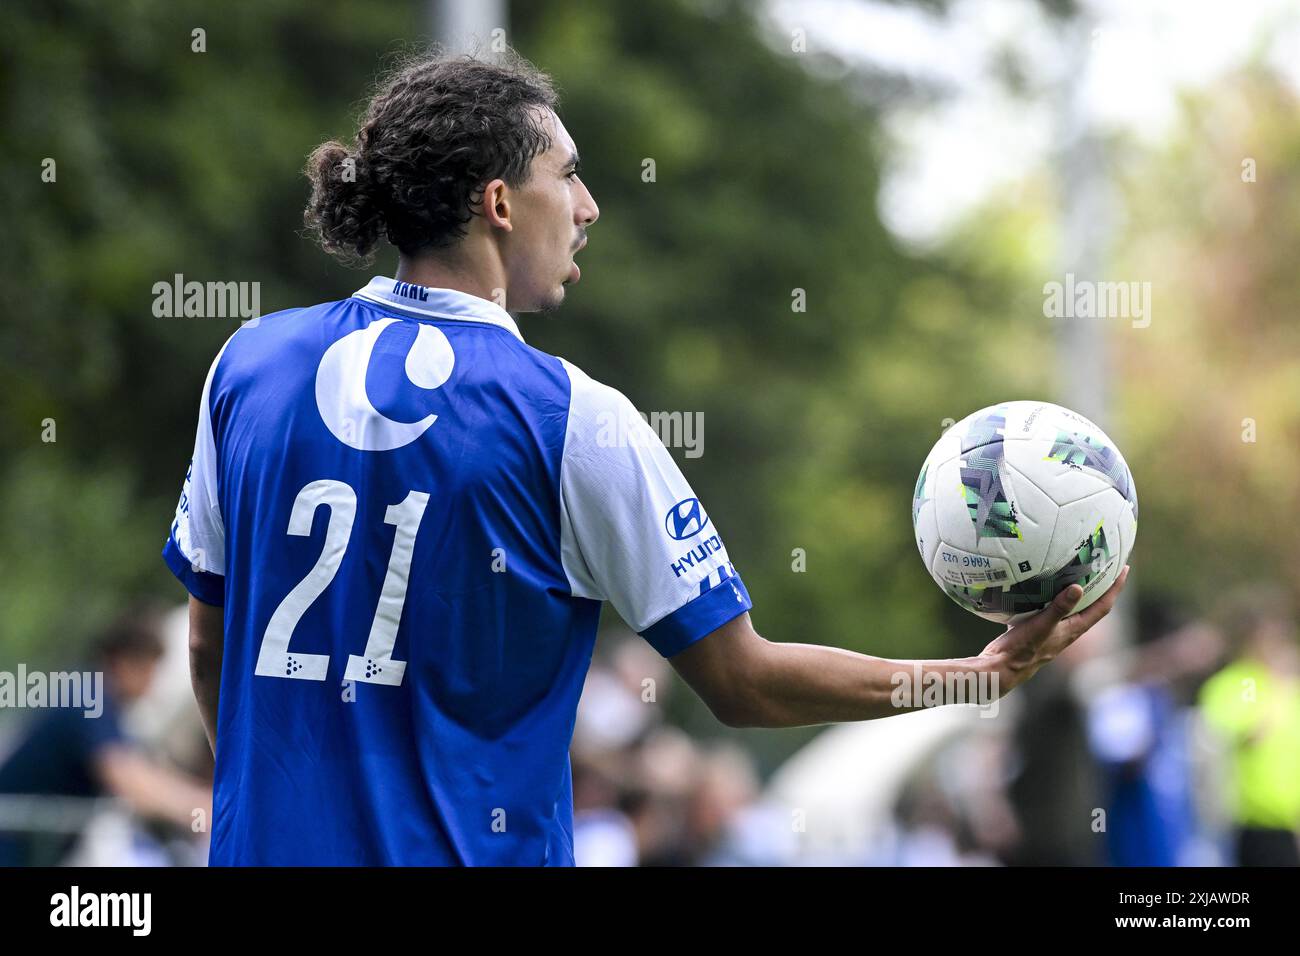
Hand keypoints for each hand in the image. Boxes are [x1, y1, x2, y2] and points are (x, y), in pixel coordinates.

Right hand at [979, 565, 1129, 696]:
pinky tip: (1047, 585)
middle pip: (1092, 606)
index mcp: (1074, 629)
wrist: (1002, 668)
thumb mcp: (1042, 625)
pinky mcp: (1039, 628)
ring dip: (1080, 590)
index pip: (1102, 607)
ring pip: (1073, 607)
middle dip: (1102, 586)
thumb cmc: (1023, 649)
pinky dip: (1057, 595)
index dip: (1114, 589)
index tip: (1123, 569)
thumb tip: (1078, 588)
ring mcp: (1054, 630)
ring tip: (1082, 571)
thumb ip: (1059, 608)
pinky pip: (1055, 608)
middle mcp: (1068, 630)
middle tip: (1106, 565)